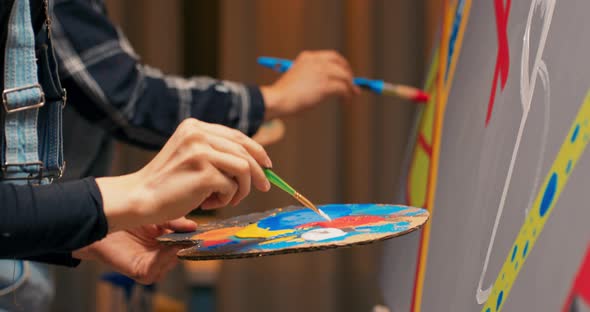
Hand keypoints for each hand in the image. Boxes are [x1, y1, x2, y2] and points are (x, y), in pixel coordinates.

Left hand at [73, 218, 196, 283]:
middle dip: (185, 244)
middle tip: (190, 234)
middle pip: (180, 253)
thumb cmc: (125, 217)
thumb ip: (174, 222)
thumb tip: (194, 226)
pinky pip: (157, 269)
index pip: (184, 241)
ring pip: (171, 262)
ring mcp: (151, 264)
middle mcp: (159, 253)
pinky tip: (165, 247)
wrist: (100, 222)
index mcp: (165, 239)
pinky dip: (162, 259)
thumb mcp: (156, 215)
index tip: (200, 230)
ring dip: (173, 251)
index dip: (192, 237)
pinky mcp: (141, 272)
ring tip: (175, 239)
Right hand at [96, 119, 271, 230]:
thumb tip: (254, 162)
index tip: (266, 165)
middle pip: (245, 150)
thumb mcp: (189, 155)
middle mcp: (198, 133)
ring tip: (227, 199)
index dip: (256, 150)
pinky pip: (232, 187)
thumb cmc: (166, 184)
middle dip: (259, 171)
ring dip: (241, 189)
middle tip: (265, 186)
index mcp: (194, 126)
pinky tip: (209, 204)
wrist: (139, 198)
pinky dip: (226, 198)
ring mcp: (201, 151)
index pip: (236, 135)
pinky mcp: (204, 172)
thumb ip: (214, 151)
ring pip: (244, 168)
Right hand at [260, 50, 360, 119]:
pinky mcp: (325, 84)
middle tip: (353, 86)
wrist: (277, 99)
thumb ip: (313, 78)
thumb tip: (330, 87)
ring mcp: (321, 72)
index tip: (347, 74)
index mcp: (308, 57)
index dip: (342, 65)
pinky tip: (346, 101)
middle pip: (341, 64)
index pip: (332, 56)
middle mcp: (316, 61)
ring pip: (344, 76)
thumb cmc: (284, 95)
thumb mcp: (299, 80)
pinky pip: (343, 88)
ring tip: (351, 96)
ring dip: (350, 87)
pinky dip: (347, 95)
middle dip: (349, 75)